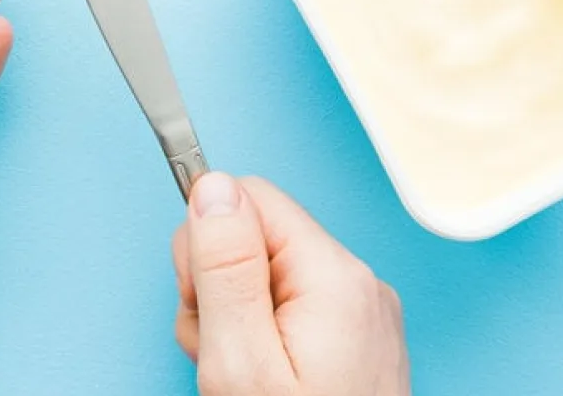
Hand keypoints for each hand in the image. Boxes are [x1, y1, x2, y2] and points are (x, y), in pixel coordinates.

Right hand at [172, 174, 409, 394]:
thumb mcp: (240, 361)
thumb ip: (224, 268)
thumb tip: (211, 185)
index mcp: (334, 277)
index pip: (251, 196)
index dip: (207, 242)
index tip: (202, 300)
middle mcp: (356, 283)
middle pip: (255, 234)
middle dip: (216, 285)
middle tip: (220, 349)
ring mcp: (360, 312)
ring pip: (264, 273)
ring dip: (232, 316)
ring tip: (239, 375)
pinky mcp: (354, 336)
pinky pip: (288, 305)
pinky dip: (259, 335)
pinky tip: (260, 378)